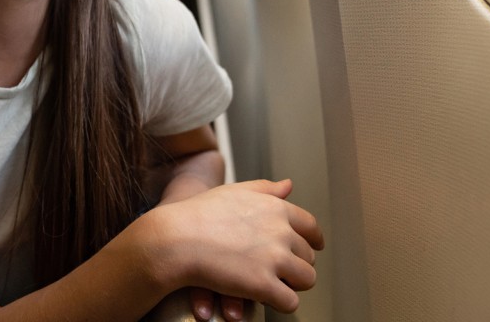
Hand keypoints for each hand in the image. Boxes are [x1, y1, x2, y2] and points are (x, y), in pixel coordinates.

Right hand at [154, 178, 323, 314]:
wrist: (176, 239)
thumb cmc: (198, 215)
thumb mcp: (234, 192)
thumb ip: (265, 189)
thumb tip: (288, 186)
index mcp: (276, 208)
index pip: (310, 226)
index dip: (313, 239)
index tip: (312, 247)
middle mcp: (281, 232)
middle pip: (308, 256)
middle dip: (297, 264)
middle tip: (281, 269)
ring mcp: (274, 259)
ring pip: (305, 280)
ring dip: (293, 285)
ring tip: (277, 286)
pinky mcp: (264, 285)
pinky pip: (290, 302)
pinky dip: (281, 303)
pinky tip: (266, 298)